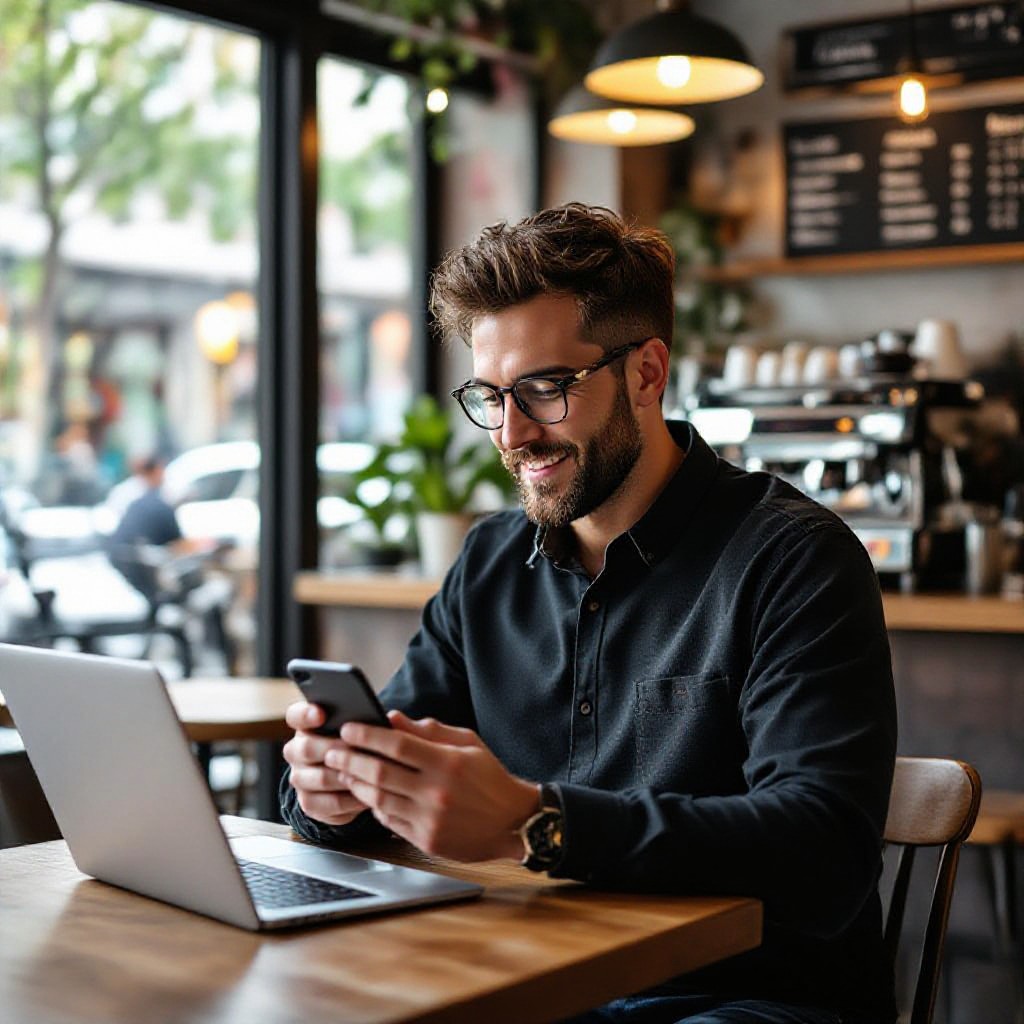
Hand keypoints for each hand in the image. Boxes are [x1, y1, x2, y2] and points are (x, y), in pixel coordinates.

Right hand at [283, 700, 368, 826]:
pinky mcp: (310, 803)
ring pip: (320, 778)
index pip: (295, 715)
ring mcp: (300, 778)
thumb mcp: (361, 728)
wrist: (350, 777)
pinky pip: (330, 803)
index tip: (321, 714)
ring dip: (347, 776)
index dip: (306, 714)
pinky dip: (352, 799)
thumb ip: (367, 720)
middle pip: (306, 749)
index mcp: (305, 725)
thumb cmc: (359, 743)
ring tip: (371, 772)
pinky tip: (369, 794)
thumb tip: (391, 718)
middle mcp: (296, 751)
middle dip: (335, 748)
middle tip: (358, 748)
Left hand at [324, 710, 540, 861]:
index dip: (368, 735)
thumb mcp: (467, 743)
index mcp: (447, 762)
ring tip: (342, 771)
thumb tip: (392, 718)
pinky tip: (368, 794)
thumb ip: (428, 731)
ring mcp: (430, 819)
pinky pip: (388, 820)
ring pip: (378, 798)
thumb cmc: (489, 777)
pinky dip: (374, 805)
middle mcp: (436, 792)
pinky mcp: (426, 840)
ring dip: (356, 783)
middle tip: (332, 750)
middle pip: (380, 772)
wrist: (514, 822)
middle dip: (350, 759)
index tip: (348, 728)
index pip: (397, 745)